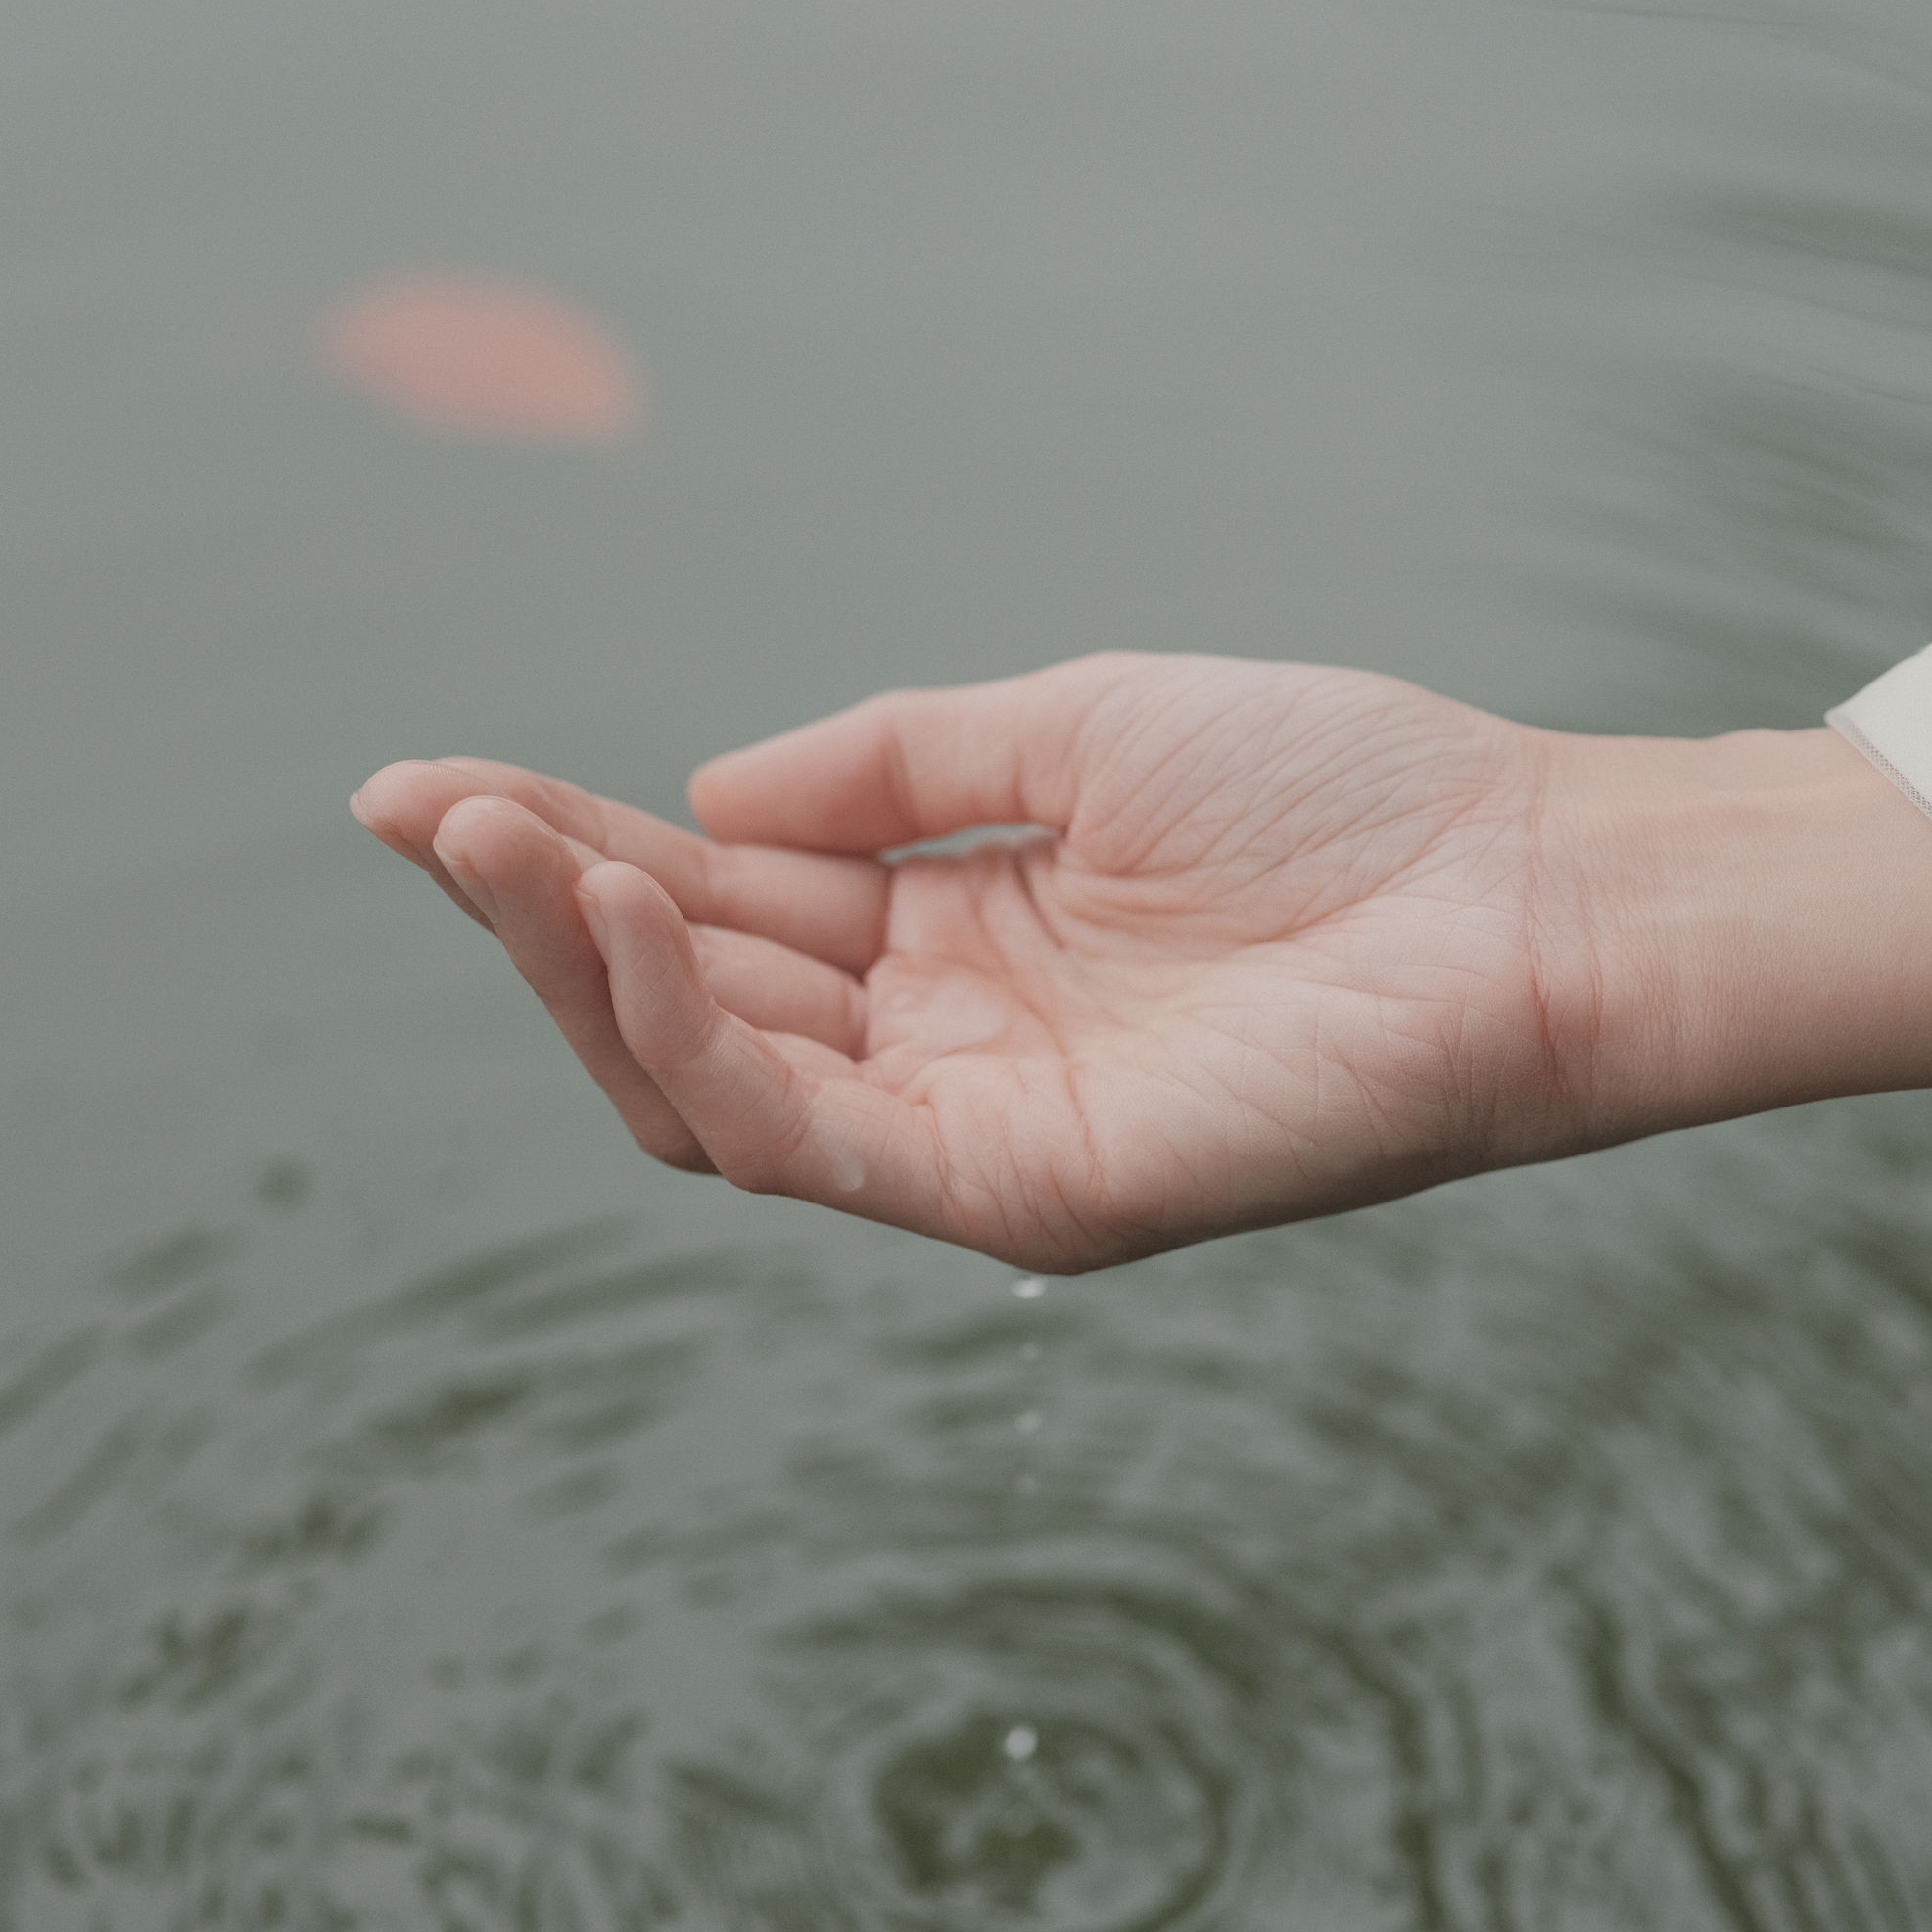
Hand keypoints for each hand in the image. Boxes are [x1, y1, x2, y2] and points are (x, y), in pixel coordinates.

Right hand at [352, 652, 1931, 1268]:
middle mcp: (950, 1050)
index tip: (436, 780)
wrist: (1525, 887)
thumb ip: (886, 770)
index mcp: (961, 939)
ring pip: (714, 1089)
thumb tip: (699, 800)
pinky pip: (812, 1140)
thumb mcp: (1071, 732)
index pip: (722, 906)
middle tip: (406, 803)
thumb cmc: (1346, 798)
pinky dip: (697, 1038)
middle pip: (688, 1003)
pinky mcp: (1026, 1199)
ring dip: (580, 970)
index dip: (572, 846)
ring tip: (485, 839)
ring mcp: (982, 1135)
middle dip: (536, 909)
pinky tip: (618, 917)